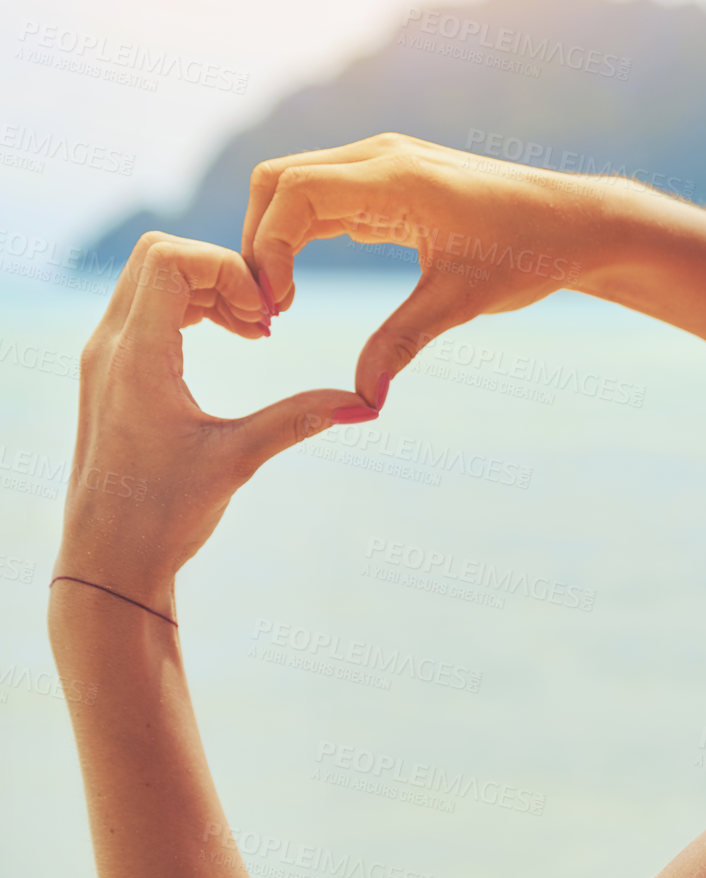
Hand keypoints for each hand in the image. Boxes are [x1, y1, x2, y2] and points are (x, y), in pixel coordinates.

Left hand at [53, 232, 376, 618]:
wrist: (109, 559)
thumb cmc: (163, 515)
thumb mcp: (239, 459)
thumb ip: (298, 419)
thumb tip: (364, 402)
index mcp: (136, 356)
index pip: (170, 259)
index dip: (228, 270)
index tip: (266, 320)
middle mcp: (110, 345)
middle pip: (158, 254)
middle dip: (222, 272)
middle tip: (264, 322)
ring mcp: (106, 356)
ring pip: (152, 278)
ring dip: (209, 290)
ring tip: (255, 334)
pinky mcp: (113, 371)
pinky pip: (147, 308)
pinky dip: (193, 309)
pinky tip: (232, 345)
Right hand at [242, 132, 628, 407]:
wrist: (577, 225)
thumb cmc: (528, 254)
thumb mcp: (460, 303)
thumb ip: (402, 344)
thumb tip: (364, 399)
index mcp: (395, 177)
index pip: (292, 193)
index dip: (267, 249)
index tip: (276, 308)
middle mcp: (381, 156)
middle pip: (278, 182)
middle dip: (258, 243)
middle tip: (265, 310)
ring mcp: (384, 163)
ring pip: (296, 187)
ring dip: (276, 239)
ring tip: (280, 303)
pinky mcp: (391, 180)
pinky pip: (325, 196)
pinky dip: (301, 234)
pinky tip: (301, 284)